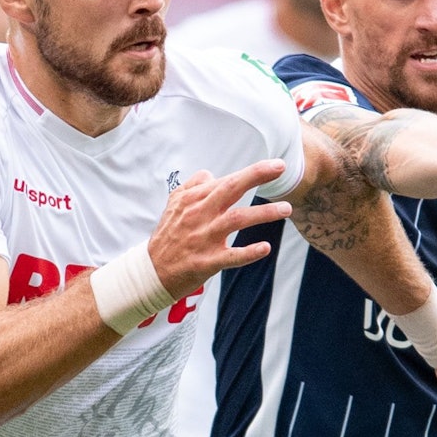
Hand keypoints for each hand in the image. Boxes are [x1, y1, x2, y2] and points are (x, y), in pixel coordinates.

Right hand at [148, 161, 292, 298]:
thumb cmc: (167, 235)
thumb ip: (192, 186)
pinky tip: (265, 247)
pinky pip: (231, 256)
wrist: (150, 271)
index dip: (253, 171)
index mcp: (194, 200)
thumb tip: (211, 174)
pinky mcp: (206, 262)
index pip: (227, 180)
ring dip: (263, 213)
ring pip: (236, 219)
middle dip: (256, 176)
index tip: (277, 165)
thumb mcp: (173, 205)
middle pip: (230, 189)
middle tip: (281, 167)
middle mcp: (199, 215)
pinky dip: (248, 252)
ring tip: (286, 208)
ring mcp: (203, 238)